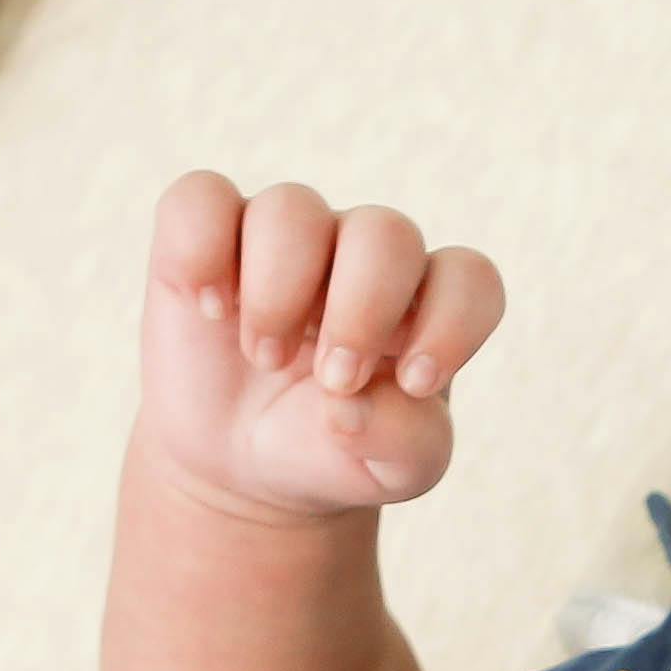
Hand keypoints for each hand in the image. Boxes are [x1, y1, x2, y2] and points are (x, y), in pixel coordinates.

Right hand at [136, 174, 506, 524]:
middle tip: (333, 380)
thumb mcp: (389, 472)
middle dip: (361, 308)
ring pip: (292, 208)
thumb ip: (400, 443)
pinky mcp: (209, 235)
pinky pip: (201, 197)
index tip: (414, 384)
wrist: (244, 464)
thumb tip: (347, 408)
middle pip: (386, 233)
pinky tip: (210, 309)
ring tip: (264, 357)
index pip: (469, 279)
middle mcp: (362, 257)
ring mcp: (287, 238)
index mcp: (427, 305)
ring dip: (278, 290)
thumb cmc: (334, 451)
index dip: (451, 323)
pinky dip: (201, 249)